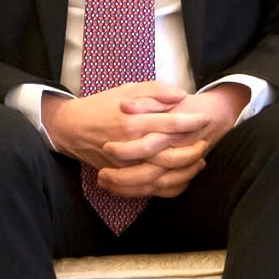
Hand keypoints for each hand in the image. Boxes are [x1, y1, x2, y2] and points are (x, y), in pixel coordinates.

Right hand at [41, 82, 242, 201]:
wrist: (71, 128)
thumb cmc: (102, 106)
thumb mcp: (128, 90)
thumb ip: (156, 91)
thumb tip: (181, 96)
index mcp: (133, 121)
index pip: (170, 123)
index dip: (192, 122)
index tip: (205, 118)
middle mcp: (129, 145)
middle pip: (169, 153)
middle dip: (192, 148)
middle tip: (206, 141)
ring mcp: (124, 165)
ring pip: (161, 174)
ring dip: (184, 169)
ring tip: (200, 159)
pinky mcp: (120, 176)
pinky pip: (148, 188)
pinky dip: (168, 186)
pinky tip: (183, 177)